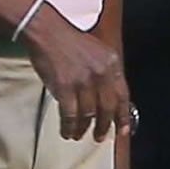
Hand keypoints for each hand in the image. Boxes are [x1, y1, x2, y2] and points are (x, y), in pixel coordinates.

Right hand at [21, 3, 130, 142]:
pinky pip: (70, 114)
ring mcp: (83, 80)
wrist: (46, 32)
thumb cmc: (68, 41)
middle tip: (99, 136)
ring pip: (88, 114)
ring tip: (78, 134)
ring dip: (83, 128)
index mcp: (111, 63)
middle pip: (106, 108)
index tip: (122, 130)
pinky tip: (66, 131)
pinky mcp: (65, 86)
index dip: (123, 116)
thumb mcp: (96, 52)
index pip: (123, 95)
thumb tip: (107, 98)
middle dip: (103, 126)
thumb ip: (105, 73)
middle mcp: (101, 73)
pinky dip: (68, 126)